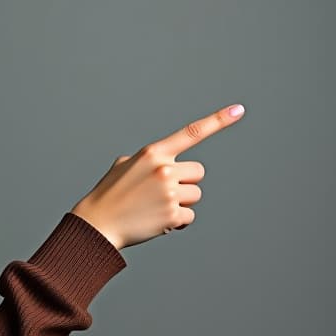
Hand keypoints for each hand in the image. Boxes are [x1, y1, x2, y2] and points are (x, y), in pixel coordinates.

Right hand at [71, 103, 245, 249]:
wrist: (96, 225)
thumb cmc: (109, 196)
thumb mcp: (123, 167)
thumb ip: (147, 160)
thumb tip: (160, 162)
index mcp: (152, 153)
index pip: (191, 133)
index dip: (217, 121)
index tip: (238, 110)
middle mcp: (164, 169)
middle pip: (198, 172)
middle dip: (185, 183)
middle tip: (160, 193)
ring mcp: (169, 193)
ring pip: (194, 195)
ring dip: (180, 203)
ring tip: (154, 208)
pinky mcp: (172, 215)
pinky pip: (189, 216)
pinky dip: (177, 222)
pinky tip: (156, 222)